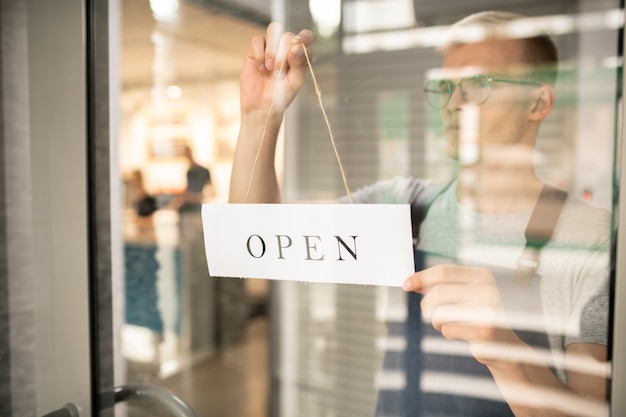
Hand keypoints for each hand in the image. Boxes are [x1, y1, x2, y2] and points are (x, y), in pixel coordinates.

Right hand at [240, 23, 313, 116]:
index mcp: (300, 54)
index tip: (297, 48)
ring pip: (273, 30)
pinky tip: (260, 68)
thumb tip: (295, 45)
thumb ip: (299, 63)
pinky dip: (259, 53)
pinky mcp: (255, 50)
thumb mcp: (296, 81)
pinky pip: (257, 39)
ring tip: (269, 69)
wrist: (262, 106)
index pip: (306, 36)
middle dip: (283, 55)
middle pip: (288, 35)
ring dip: (272, 50)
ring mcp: (270, 47)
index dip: (303, 37)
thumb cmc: (281, 95)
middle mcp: (286, 48)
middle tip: (279, 73)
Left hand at [403, 264, 518, 365]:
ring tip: (450, 323)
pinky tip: (461, 332)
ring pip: (440, 313)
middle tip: (429, 312)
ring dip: (437, 321)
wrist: (503, 344)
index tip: (406, 285)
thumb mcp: (461, 294)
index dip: (421, 277)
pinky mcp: (484, 331)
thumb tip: (411, 282)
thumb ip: (438, 286)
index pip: (444, 272)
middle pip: (438, 293)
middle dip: (427, 305)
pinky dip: (447, 332)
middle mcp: (487, 290)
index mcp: (482, 276)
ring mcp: (487, 311)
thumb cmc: (477, 315)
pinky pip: (448, 329)